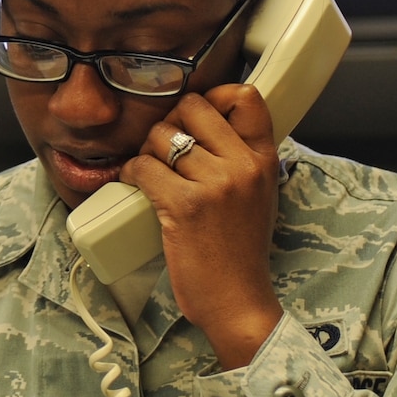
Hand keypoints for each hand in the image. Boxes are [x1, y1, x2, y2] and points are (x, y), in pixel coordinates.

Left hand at [122, 83, 282, 368]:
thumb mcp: (258, 194)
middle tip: (166, 149)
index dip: (213, 95)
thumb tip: (204, 122)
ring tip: (154, 174)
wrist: (237, 300)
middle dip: (170, 122)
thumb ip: (239, 156)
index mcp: (264, 159)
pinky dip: (132, 173)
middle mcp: (244, 165)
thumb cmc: (240, 252)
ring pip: (162, 136)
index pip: (245, 95)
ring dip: (148, 151)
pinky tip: (137, 186)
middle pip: (193, 105)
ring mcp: (215, 184)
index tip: (196, 115)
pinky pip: (144, 166)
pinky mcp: (185, 205)